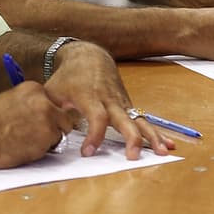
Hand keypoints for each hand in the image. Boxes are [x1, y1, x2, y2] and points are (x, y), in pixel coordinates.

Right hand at [0, 81, 77, 167]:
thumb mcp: (7, 101)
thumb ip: (25, 105)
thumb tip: (34, 115)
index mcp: (33, 89)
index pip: (53, 104)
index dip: (45, 117)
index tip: (33, 124)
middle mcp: (45, 101)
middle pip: (63, 118)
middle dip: (52, 129)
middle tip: (32, 137)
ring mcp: (48, 118)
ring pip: (59, 134)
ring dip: (47, 142)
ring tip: (23, 143)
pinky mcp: (48, 137)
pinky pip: (53, 148)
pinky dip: (42, 152)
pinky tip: (22, 149)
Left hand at [42, 41, 173, 158]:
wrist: (88, 56)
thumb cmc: (68, 77)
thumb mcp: (52, 91)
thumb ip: (49, 112)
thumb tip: (46, 135)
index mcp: (90, 96)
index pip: (97, 117)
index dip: (94, 135)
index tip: (88, 152)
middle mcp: (110, 99)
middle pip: (124, 119)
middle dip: (130, 138)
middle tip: (133, 157)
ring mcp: (123, 102)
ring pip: (140, 120)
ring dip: (152, 137)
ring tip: (162, 152)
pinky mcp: (129, 106)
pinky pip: (144, 120)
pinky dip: (156, 133)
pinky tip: (167, 145)